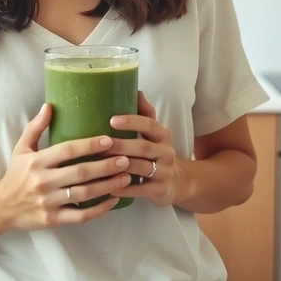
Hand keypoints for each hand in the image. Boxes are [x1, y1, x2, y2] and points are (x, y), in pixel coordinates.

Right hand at [0, 104, 132, 231]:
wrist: (1, 207)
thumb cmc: (16, 174)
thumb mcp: (21, 149)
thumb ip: (35, 127)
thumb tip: (49, 105)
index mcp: (36, 161)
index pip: (67, 150)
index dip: (89, 144)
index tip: (109, 139)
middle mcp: (42, 182)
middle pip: (80, 173)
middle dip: (105, 165)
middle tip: (126, 158)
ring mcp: (48, 202)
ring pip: (83, 194)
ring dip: (108, 186)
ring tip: (127, 177)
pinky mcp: (53, 219)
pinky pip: (80, 215)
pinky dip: (99, 209)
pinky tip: (114, 199)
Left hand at [106, 91, 178, 206]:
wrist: (178, 182)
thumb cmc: (157, 153)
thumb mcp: (154, 134)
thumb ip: (145, 114)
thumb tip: (135, 89)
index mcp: (163, 135)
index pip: (150, 124)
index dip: (132, 121)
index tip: (112, 120)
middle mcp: (166, 152)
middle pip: (143, 147)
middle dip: (122, 144)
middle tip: (102, 142)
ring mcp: (164, 172)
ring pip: (141, 168)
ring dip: (121, 165)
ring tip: (101, 163)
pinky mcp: (160, 190)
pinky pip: (141, 190)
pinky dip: (125, 188)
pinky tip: (109, 187)